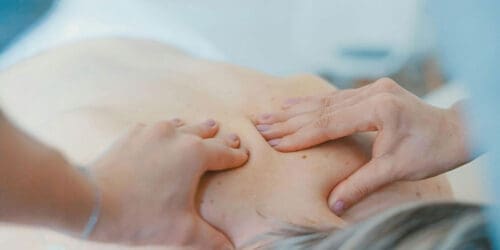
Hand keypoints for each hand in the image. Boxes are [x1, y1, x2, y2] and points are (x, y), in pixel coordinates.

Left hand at [90, 119, 248, 248]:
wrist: (91, 201)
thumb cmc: (139, 216)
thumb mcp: (181, 232)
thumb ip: (211, 240)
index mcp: (195, 155)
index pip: (224, 153)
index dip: (236, 156)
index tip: (244, 155)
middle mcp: (176, 136)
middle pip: (205, 133)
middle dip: (220, 137)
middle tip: (232, 136)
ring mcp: (152, 131)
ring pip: (181, 125)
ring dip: (195, 128)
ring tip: (206, 126)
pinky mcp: (132, 134)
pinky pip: (156, 127)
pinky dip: (167, 130)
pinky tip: (165, 133)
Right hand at [255, 78, 468, 214]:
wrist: (456, 131)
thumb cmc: (431, 151)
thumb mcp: (395, 170)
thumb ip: (361, 184)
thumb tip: (334, 204)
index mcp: (378, 109)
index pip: (328, 124)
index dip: (300, 135)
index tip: (274, 142)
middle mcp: (373, 93)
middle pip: (322, 109)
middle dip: (289, 119)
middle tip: (261, 125)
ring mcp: (373, 89)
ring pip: (326, 100)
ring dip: (296, 109)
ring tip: (269, 113)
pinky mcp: (373, 91)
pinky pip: (336, 97)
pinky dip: (313, 103)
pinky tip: (295, 104)